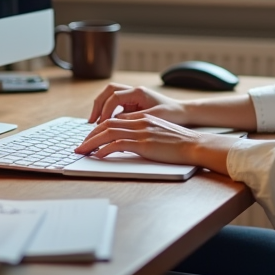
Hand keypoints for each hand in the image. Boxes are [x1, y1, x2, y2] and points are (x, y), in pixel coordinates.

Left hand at [75, 111, 234, 174]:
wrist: (194, 144)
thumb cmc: (180, 143)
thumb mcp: (159, 134)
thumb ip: (144, 134)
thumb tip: (128, 145)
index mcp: (143, 118)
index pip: (114, 120)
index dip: (99, 129)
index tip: (90, 139)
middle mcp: (140, 122)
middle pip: (107, 124)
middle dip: (90, 136)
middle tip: (79, 147)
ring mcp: (141, 132)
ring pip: (108, 133)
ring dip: (91, 143)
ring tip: (82, 152)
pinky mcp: (143, 144)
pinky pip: (117, 145)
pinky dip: (104, 150)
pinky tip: (97, 156)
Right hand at [89, 84, 187, 124]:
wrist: (184, 113)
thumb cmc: (172, 114)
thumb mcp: (152, 118)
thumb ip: (132, 119)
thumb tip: (113, 123)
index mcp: (139, 92)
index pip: (114, 97)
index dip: (105, 111)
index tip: (101, 124)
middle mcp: (134, 91)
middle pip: (108, 92)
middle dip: (98, 106)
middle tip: (92, 122)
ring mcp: (133, 97)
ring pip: (110, 97)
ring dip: (102, 108)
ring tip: (95, 123)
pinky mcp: (134, 104)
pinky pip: (116, 105)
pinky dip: (109, 113)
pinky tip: (107, 125)